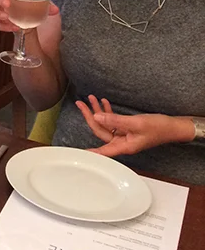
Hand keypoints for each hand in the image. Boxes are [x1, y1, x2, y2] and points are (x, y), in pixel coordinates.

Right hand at [0, 0, 58, 32]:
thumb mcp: (46, 10)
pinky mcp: (2, 25)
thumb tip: (54, 9)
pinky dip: (3, 26)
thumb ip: (48, 7)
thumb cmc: (40, 17)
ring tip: (6, 17)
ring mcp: (1, 13)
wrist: (42, 37)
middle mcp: (5, 3)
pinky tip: (14, 27)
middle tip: (8, 5)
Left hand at [77, 95, 195, 157]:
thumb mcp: (135, 123)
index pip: (102, 150)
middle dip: (90, 116)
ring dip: (98, 111)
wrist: (172, 126)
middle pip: (100, 130)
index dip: (89, 151)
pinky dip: (107, 112)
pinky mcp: (126, 129)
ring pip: (105, 124)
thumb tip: (97, 117)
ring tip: (91, 98)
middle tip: (81, 104)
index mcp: (124, 146)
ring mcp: (123, 135)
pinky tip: (103, 102)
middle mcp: (121, 142)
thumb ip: (115, 120)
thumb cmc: (159, 127)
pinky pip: (112, 121)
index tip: (77, 151)